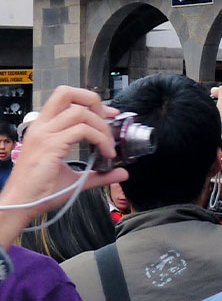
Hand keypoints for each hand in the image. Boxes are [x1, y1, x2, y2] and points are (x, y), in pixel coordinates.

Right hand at [0, 87, 126, 248]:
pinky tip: (105, 153)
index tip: (109, 114)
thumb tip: (123, 173)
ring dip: (101, 126)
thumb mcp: (74, 179)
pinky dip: (100, 138)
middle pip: (67, 93)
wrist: (19, 207)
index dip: (90, 101)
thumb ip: (98, 174)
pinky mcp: (50, 146)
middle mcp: (42, 127)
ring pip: (80, 112)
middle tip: (107, 119)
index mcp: (43, 128)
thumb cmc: (40, 193)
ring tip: (108, 145)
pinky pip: (82, 130)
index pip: (65, 97)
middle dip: (93, 100)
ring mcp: (45, 135)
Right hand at [211, 86, 221, 164]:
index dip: (218, 92)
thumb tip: (215, 89)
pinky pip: (217, 120)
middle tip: (210, 105)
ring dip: (213, 112)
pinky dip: (213, 120)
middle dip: (214, 102)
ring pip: (218, 111)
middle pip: (221, 101)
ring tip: (211, 114)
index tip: (211, 94)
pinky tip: (211, 121)